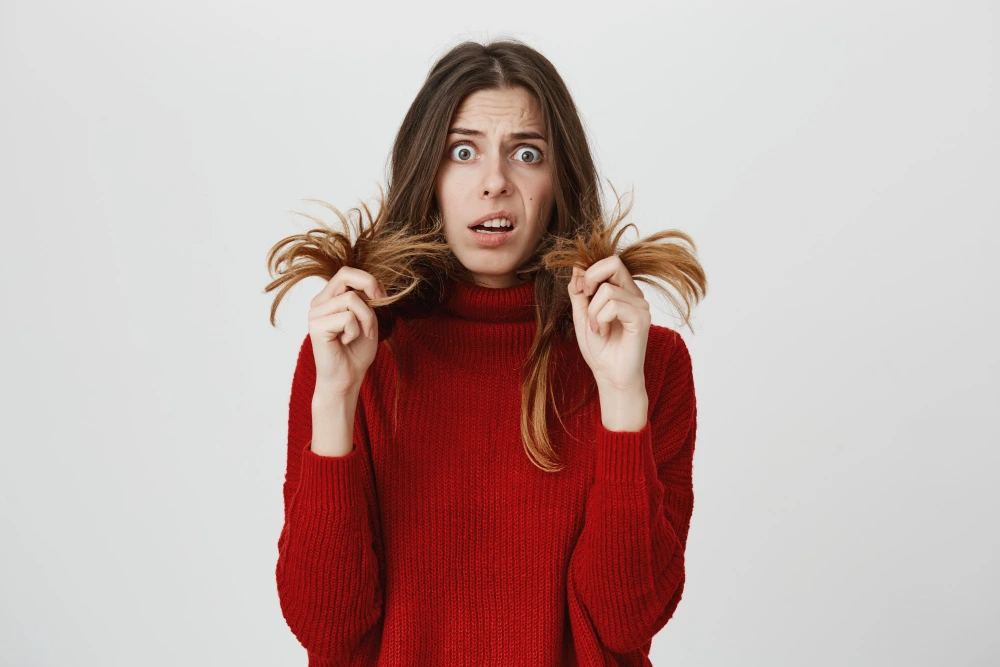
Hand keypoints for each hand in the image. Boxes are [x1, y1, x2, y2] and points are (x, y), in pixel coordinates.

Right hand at [308, 266, 386, 395]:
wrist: (347, 378)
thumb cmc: (357, 351)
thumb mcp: (368, 319)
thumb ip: (367, 300)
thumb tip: (371, 284)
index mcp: (329, 298)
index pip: (346, 272)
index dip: (369, 280)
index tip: (382, 297)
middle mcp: (319, 303)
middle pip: (345, 274)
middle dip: (369, 286)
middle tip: (380, 303)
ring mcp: (315, 314)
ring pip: (351, 299)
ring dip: (366, 318)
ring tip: (362, 334)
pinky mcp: (316, 326)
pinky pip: (347, 318)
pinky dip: (355, 331)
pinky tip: (346, 342)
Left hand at [568, 256, 650, 392]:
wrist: (609, 374)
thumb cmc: (599, 348)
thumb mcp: (581, 314)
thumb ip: (579, 291)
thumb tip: (576, 266)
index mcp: (621, 290)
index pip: (608, 262)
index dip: (589, 271)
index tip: (581, 292)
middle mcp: (634, 294)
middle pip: (613, 263)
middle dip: (591, 279)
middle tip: (586, 299)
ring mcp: (640, 305)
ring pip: (607, 290)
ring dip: (593, 312)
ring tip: (597, 329)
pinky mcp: (642, 318)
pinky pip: (614, 305)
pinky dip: (600, 320)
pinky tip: (603, 332)